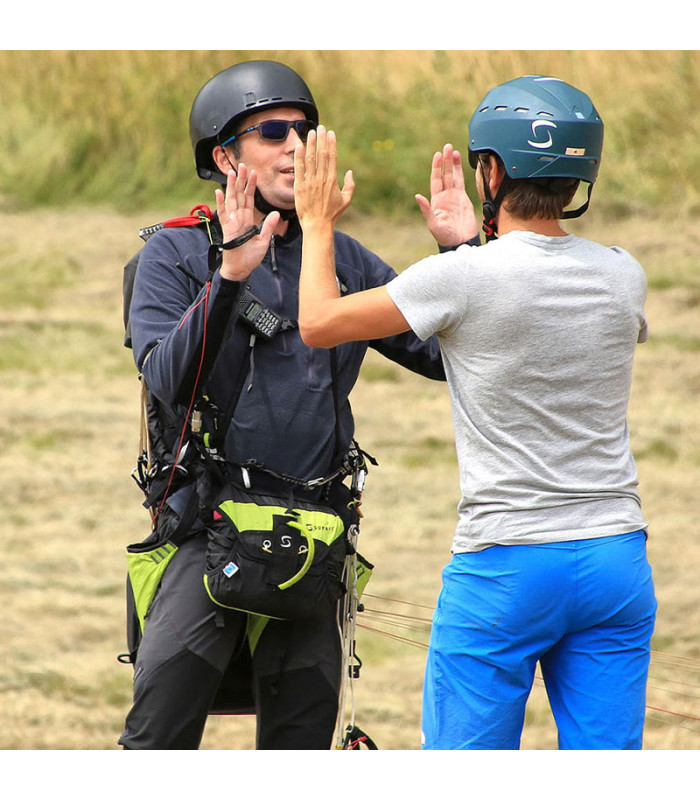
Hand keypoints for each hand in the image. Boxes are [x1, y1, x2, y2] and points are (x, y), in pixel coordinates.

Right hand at [215, 164, 278, 280]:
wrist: (240, 270)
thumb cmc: (249, 258)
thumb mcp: (263, 241)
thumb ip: (268, 227)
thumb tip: (276, 213)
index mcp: (247, 220)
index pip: (250, 199)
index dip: (252, 186)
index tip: (254, 173)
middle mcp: (238, 218)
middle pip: (240, 195)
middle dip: (242, 180)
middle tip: (243, 165)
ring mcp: (231, 223)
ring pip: (232, 201)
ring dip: (232, 187)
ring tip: (232, 173)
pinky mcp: (226, 229)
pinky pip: (223, 214)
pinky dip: (220, 203)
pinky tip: (219, 192)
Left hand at [294, 125, 354, 229]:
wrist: (317, 226)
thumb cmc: (332, 214)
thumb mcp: (346, 201)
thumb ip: (350, 185)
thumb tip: (349, 171)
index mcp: (333, 180)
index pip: (332, 157)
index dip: (331, 143)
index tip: (331, 133)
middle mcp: (322, 179)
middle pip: (322, 154)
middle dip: (321, 139)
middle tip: (321, 127)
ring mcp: (310, 182)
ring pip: (310, 158)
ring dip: (311, 143)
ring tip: (311, 132)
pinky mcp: (299, 187)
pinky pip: (299, 169)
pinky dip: (299, 157)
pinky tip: (299, 146)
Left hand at [415, 144, 477, 246]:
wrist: (460, 242)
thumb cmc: (445, 236)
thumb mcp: (433, 224)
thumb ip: (426, 210)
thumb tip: (417, 196)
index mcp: (436, 201)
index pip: (436, 180)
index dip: (436, 167)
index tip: (438, 155)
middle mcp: (444, 197)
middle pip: (445, 175)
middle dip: (446, 161)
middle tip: (447, 146)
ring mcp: (454, 197)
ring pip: (453, 176)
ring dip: (453, 164)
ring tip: (453, 150)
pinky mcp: (463, 200)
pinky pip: (462, 182)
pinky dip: (461, 172)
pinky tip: (460, 163)